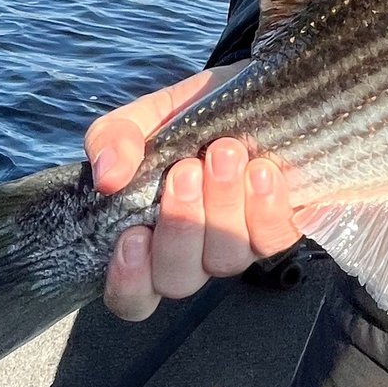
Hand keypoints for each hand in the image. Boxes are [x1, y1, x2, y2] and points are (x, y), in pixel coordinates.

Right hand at [85, 65, 299, 321]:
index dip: (129, 280)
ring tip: (226, 153)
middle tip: (186, 169)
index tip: (133, 234)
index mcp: (151, 238)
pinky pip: (273, 239)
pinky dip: (266, 207)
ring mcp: (238, 245)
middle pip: (178, 279)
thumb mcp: (146, 117)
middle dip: (181, 224)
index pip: (132, 295)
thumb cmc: (192, 115)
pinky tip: (262, 171)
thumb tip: (108, 178)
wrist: (257, 91)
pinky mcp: (279, 229)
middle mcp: (195, 253)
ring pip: (225, 260)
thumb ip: (114, 139)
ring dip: (222, 206)